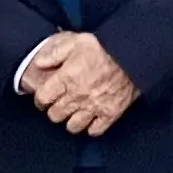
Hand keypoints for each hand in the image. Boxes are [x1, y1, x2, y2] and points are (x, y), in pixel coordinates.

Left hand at [20, 32, 140, 136]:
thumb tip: (39, 62)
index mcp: (67, 78)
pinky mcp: (110, 113)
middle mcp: (78, 96)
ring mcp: (94, 107)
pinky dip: (91, 127)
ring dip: (71, 120)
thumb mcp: (76, 41)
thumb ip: (55, 52)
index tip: (44, 98)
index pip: (43, 99)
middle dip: (54, 110)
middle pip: (55, 115)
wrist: (133, 55)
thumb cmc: (106, 47)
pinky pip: (95, 130)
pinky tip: (91, 118)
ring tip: (73, 112)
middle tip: (58, 104)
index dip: (40, 99)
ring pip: (72, 126)